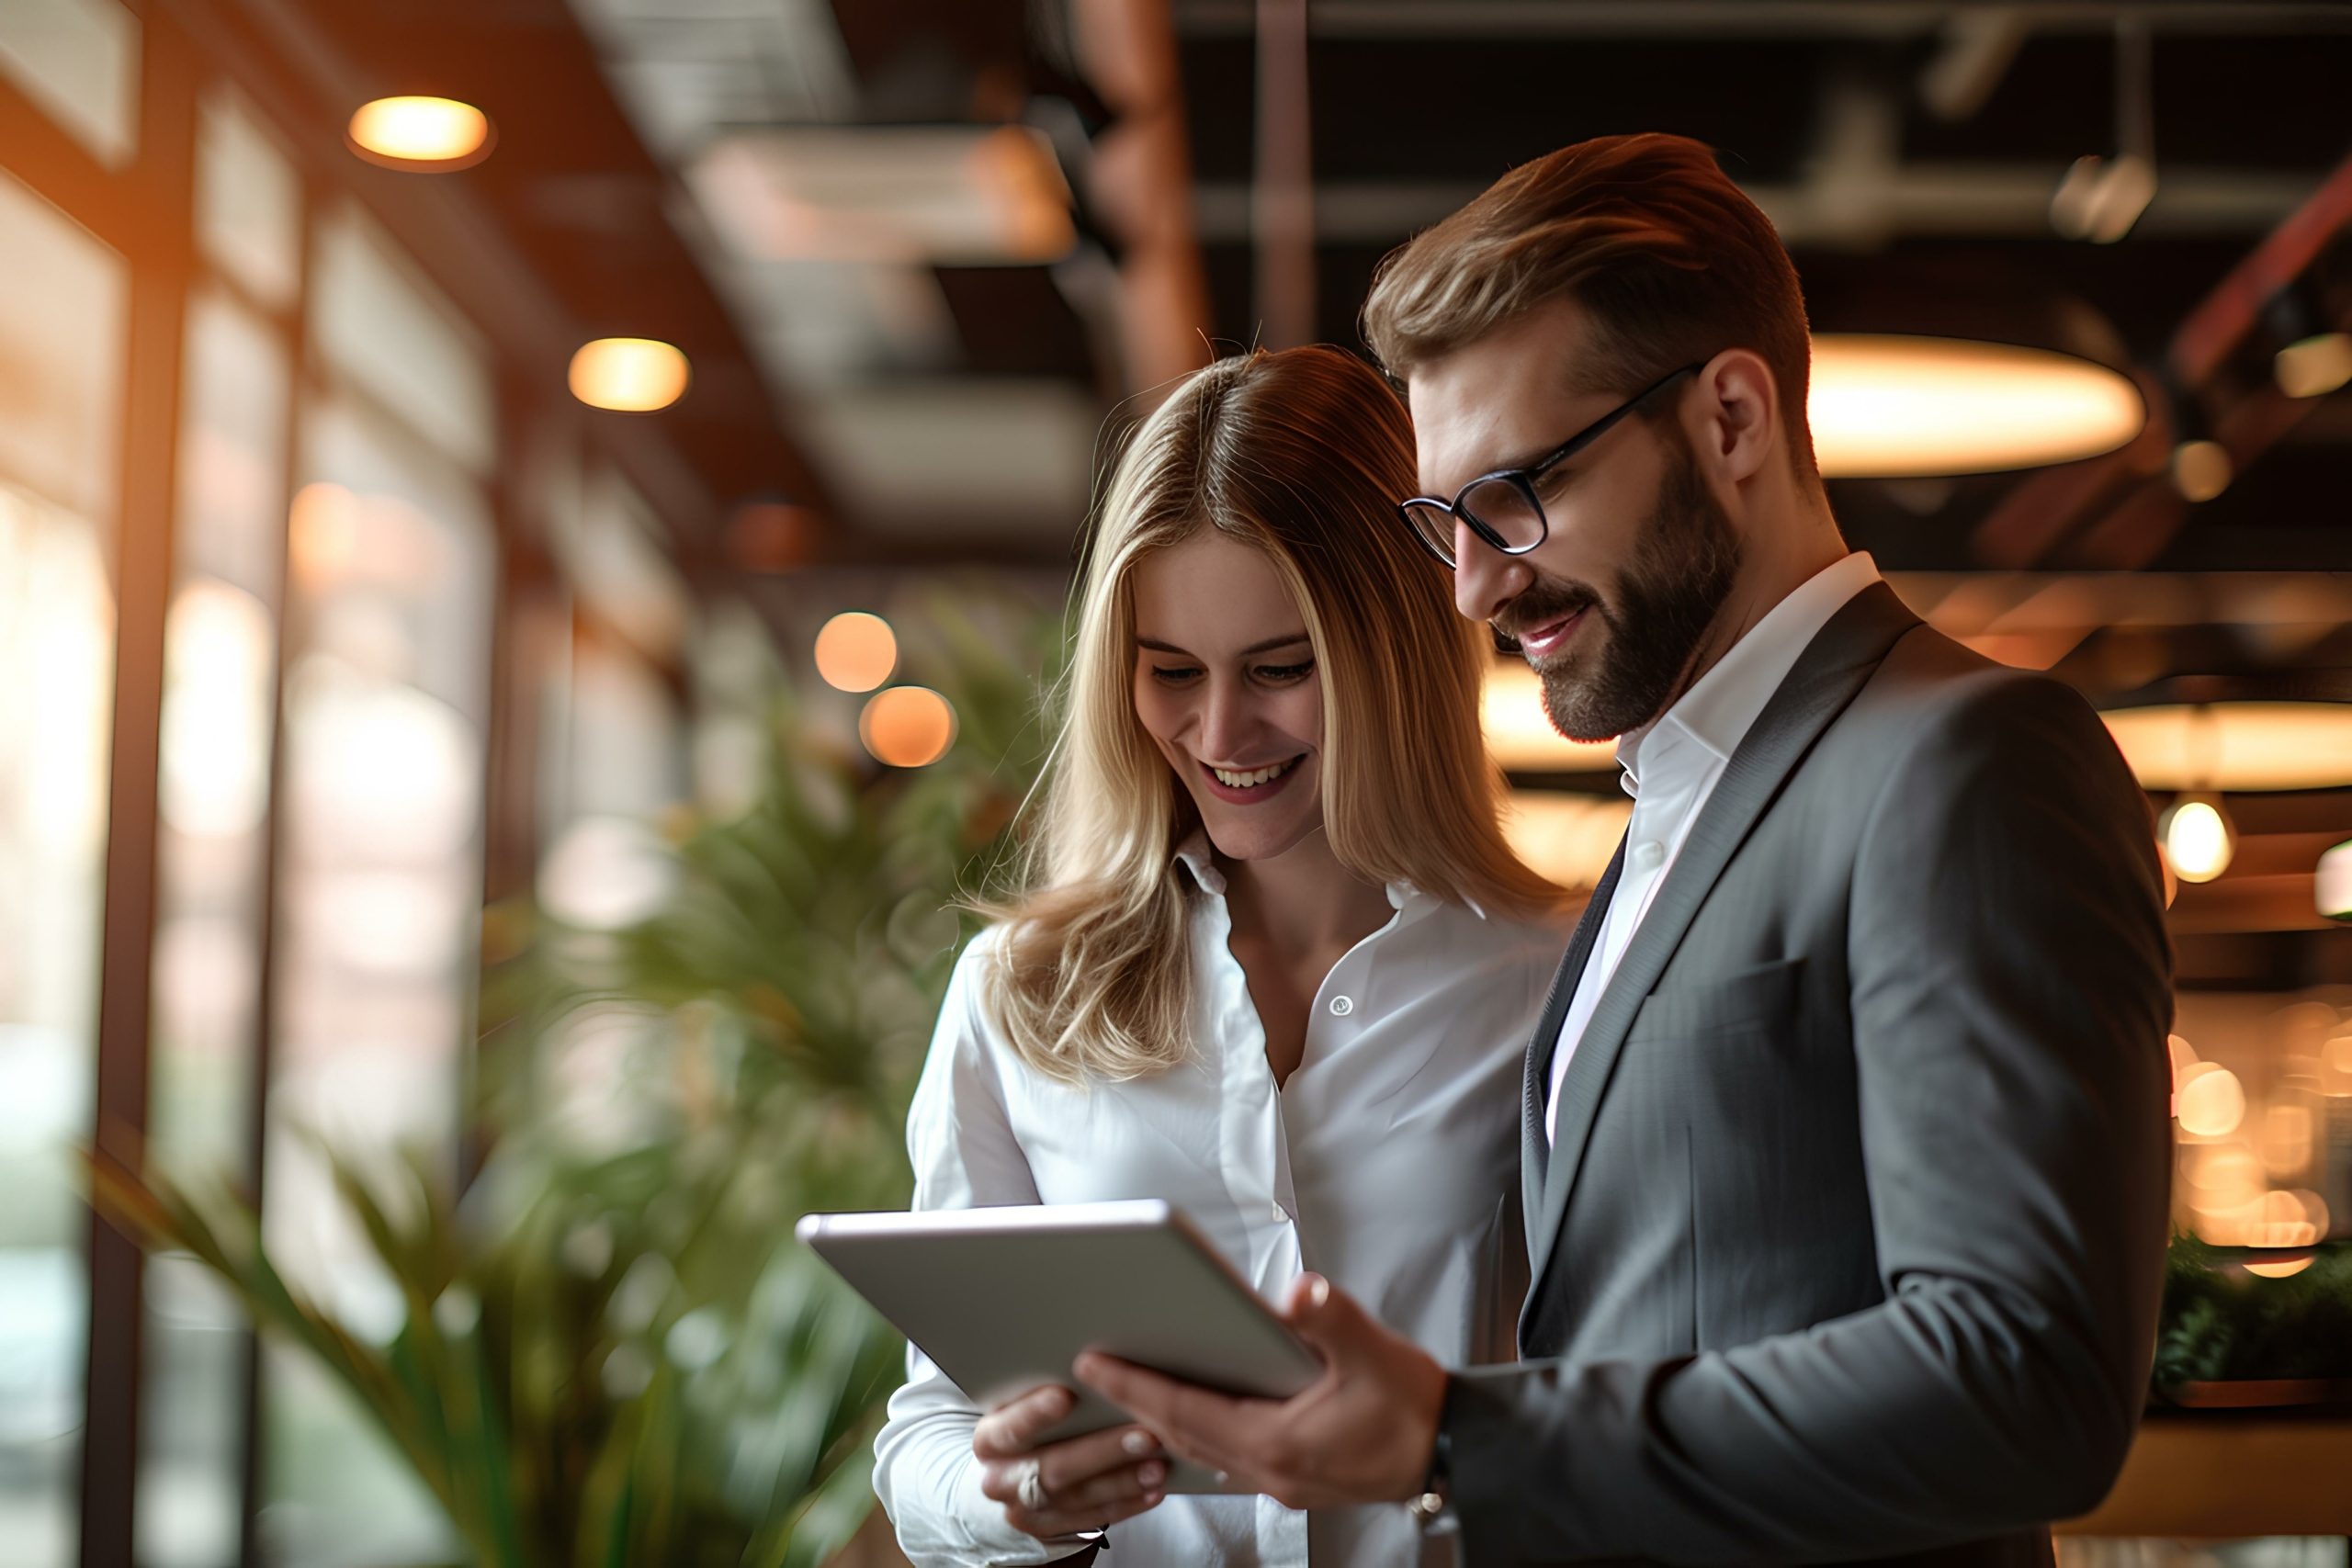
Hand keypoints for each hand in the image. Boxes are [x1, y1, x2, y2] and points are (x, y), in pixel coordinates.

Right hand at [973, 1384, 1168, 1540]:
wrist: (1013, 1471)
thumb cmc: (1030, 1424)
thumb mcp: (1024, 1403)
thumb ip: (1050, 1390)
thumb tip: (1093, 1363)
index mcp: (989, 1439)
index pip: (1010, 1429)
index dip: (1035, 1414)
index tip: (1066, 1396)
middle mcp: (1000, 1479)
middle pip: (1051, 1468)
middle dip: (1101, 1451)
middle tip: (1143, 1434)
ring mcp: (1024, 1509)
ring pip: (1076, 1497)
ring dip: (1122, 1481)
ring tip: (1157, 1465)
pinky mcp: (1049, 1529)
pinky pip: (1092, 1519)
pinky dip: (1126, 1503)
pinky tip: (1152, 1490)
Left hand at [1074, 1273, 1445, 1510]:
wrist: (1456, 1452)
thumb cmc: (1415, 1406)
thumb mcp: (1374, 1353)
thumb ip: (1333, 1320)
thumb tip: (1300, 1293)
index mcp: (1279, 1443)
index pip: (1186, 1412)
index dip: (1136, 1386)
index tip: (1095, 1363)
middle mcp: (1272, 1471)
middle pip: (1183, 1435)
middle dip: (1135, 1403)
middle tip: (1093, 1371)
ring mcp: (1283, 1481)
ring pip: (1202, 1451)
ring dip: (1165, 1421)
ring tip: (1129, 1391)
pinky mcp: (1297, 1479)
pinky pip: (1228, 1458)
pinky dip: (1200, 1434)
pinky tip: (1193, 1415)